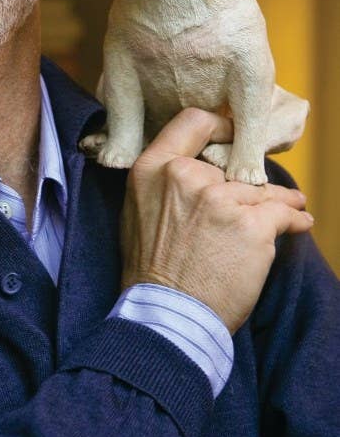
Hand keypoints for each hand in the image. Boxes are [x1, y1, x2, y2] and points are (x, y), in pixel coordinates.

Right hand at [121, 108, 311, 333]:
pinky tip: (300, 223)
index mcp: (154, 168)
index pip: (193, 122)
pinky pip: (283, 213)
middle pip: (232, 166)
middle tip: (262, 193)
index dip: (219, 126)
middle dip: (248, 182)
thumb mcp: (136, 209)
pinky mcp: (251, 226)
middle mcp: (186, 176)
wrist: (167, 313)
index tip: (233, 137)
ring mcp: (220, 199)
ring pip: (261, 190)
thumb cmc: (150, 269)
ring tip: (293, 205)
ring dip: (279, 200)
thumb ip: (162, 181)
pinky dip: (295, 219)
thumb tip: (195, 169)